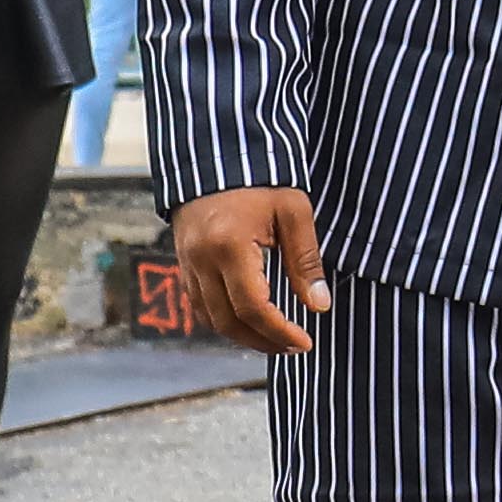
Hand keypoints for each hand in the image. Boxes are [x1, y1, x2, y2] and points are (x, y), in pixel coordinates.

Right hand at [173, 185, 328, 355]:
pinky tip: (248, 321)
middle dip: (263, 341)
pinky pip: (199, 304)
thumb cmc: (261, 179)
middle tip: (293, 347)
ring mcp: (187, 262)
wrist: (216, 154)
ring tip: (275, 339)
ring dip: (242, 336)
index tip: (305, 342)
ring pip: (210, 318)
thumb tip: (318, 305)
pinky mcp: (183, 261)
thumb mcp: (293, 213)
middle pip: (228, 322)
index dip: (280, 332)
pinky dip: (223, 320)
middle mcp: (201, 259)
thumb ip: (305, 262)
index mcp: (229, 246)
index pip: (253, 308)